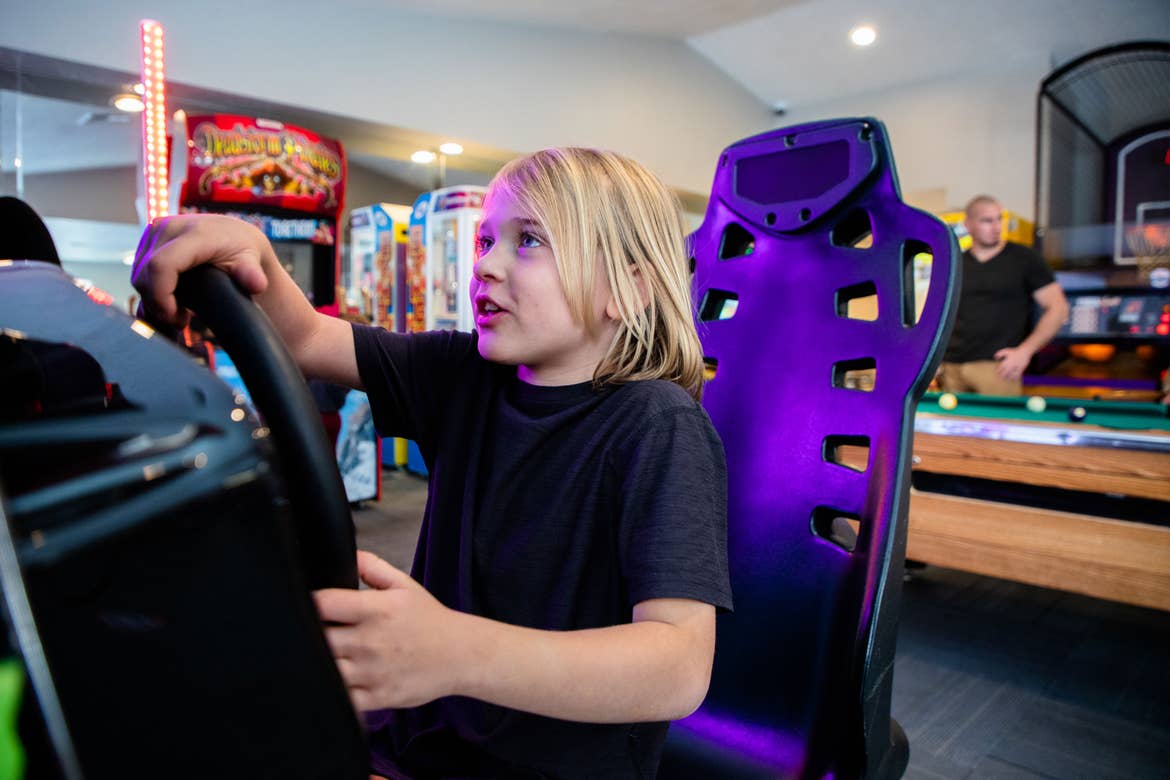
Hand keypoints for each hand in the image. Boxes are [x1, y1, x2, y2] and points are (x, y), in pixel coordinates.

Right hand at [131, 214, 271, 327]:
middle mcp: (169, 227)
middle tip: (182, 320)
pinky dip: (150, 293)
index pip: (161, 266)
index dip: (161, 297)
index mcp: (194, 233)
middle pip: (145, 276)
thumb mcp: (251, 262)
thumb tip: (257, 284)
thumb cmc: (242, 251)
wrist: (233, 234)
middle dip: (159, 305)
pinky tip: (170, 302)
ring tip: (180, 310)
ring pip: (139, 277)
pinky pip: (138, 273)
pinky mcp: (147, 240)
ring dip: (154, 300)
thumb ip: (252, 274)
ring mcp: (154, 232)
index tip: (178, 318)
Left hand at [314, 551, 462, 711]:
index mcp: (377, 610)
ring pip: (327, 670)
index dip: (309, 603)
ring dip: (321, 663)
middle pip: (318, 639)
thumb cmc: (430, 620)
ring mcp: (373, 672)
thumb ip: (372, 567)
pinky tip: (338, 681)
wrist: (460, 654)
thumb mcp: (404, 585)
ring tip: (326, 656)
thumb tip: (348, 554)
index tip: (309, 605)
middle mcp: (371, 641)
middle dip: (311, 635)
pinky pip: (343, 698)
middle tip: (314, 632)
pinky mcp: (378, 697)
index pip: (324, 603)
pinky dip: (335, 692)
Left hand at [993, 346, 1031, 380]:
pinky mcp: (1021, 369)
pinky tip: (1013, 379)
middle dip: (1002, 376)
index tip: (997, 372)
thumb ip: (999, 354)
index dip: (998, 371)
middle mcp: (1011, 365)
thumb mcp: (1006, 351)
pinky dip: (1015, 378)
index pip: (1000, 368)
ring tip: (1006, 379)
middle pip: (1005, 373)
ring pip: (1011, 375)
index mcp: (1007, 361)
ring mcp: (1016, 368)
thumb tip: (995, 357)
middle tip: (1000, 377)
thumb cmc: (1015, 351)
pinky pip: (1018, 375)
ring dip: (1008, 378)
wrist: (1024, 352)